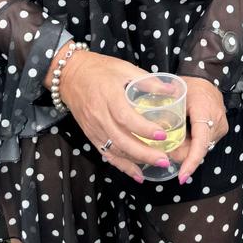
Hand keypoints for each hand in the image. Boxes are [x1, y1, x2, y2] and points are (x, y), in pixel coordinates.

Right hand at [57, 52, 184, 182]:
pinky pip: (107, 154)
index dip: (144, 128)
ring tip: (158, 164)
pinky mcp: (91, 135)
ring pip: (115, 150)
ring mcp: (94, 128)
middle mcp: (99, 115)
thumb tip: (172, 90)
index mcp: (109, 96)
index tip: (162, 134)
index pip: (125, 117)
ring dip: (136, 161)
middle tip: (164, 158)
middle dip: (144, 152)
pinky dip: (122, 166)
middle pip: (121, 139)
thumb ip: (148, 80)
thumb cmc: (100, 69)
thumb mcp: (125, 68)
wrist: (70, 75)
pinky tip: (137, 174)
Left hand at [172, 76, 227, 185]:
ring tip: (174, 137)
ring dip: (187, 148)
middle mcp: (216, 122)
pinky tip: (184, 135)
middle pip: (198, 149)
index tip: (181, 176)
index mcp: (204, 111)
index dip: (190, 161)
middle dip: (182, 155)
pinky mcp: (220, 130)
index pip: (200, 142)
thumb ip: (166, 114)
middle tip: (166, 149)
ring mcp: (220, 127)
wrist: (208, 79)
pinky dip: (192, 144)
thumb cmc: (189, 85)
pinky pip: (204, 143)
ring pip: (201, 148)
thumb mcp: (174, 96)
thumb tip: (153, 136)